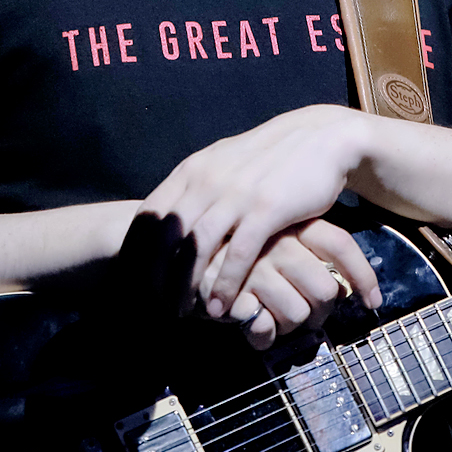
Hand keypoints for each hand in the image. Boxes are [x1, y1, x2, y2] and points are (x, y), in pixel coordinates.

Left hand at [138, 105, 364, 319]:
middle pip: (167, 235)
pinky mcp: (266, 208)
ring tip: (181, 312)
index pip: (150, 214)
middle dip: (155, 274)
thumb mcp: (223, 164)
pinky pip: (238, 254)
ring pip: (197, 246)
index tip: (132, 279)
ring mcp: (236, 193)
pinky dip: (225, 284)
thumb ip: (196, 187)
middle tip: (152, 304)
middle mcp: (208, 179)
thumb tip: (170, 217)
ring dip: (186, 284)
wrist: (319, 138)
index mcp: (193, 169)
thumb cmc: (268, 159)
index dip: (136, 250)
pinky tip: (219, 307)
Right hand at [199, 218, 381, 349]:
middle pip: (326, 289)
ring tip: (275, 318)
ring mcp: (257, 265)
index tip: (372, 301)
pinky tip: (256, 326)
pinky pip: (268, 328)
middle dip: (322, 314)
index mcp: (291, 221)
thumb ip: (303, 249)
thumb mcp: (271, 233)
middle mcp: (278, 240)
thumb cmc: (232, 242)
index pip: (341, 246)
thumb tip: (341, 286)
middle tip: (309, 317)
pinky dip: (266, 336)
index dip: (363, 276)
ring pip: (300, 313)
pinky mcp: (235, 291)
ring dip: (292, 326)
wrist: (176, 240)